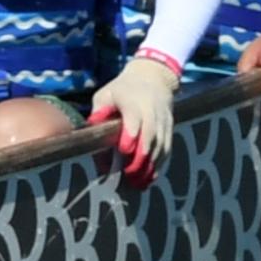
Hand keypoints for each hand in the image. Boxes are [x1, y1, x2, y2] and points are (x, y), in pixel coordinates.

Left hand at [87, 51, 181, 185]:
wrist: (153, 77)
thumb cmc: (123, 89)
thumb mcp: (106, 94)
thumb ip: (99, 111)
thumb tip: (91, 129)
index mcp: (134, 100)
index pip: (135, 117)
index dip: (131, 134)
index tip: (123, 150)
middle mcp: (152, 110)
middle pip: (151, 134)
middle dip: (141, 156)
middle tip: (129, 175)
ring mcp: (163, 120)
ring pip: (161, 144)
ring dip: (151, 165)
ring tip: (138, 183)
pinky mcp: (170, 128)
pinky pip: (167, 148)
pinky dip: (159, 164)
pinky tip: (150, 178)